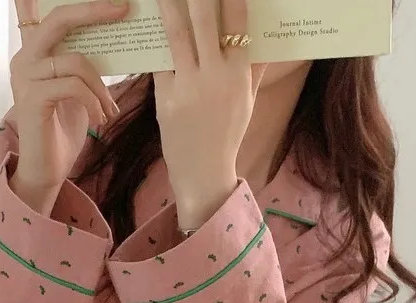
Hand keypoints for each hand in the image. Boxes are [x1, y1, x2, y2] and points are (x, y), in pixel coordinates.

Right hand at [10, 0, 128, 211]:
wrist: (46, 170)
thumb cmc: (63, 131)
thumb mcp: (77, 91)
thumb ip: (84, 65)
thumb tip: (114, 39)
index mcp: (34, 53)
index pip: (59, 16)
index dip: (87, 6)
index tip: (120, 4)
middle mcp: (23, 59)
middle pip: (59, 20)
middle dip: (94, 12)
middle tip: (123, 10)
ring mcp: (24, 78)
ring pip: (76, 62)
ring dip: (102, 88)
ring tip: (110, 110)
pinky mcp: (32, 99)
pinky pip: (73, 87)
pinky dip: (93, 103)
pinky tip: (99, 120)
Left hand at [154, 0, 266, 228]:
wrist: (203, 173)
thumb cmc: (227, 135)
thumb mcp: (247, 102)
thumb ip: (253, 68)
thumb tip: (263, 38)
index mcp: (239, 75)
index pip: (237, 22)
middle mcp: (215, 76)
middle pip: (204, 17)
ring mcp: (188, 86)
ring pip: (177, 32)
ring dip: (169, 1)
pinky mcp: (165, 97)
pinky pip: (161, 60)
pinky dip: (157, 40)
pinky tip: (152, 21)